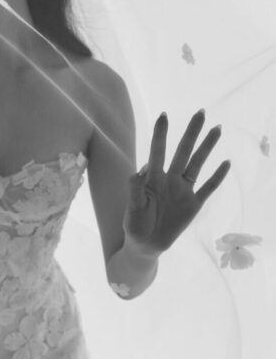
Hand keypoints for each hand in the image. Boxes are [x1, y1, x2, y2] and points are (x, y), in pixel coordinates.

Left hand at [123, 110, 231, 256]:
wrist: (146, 245)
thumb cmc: (135, 225)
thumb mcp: (132, 209)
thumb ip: (134, 190)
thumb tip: (137, 172)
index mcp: (152, 179)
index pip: (157, 152)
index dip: (161, 134)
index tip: (164, 115)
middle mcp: (170, 180)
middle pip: (183, 152)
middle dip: (191, 133)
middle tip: (201, 112)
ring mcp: (183, 191)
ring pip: (197, 164)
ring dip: (207, 147)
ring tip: (217, 129)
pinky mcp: (193, 204)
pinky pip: (208, 187)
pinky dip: (217, 176)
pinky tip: (226, 162)